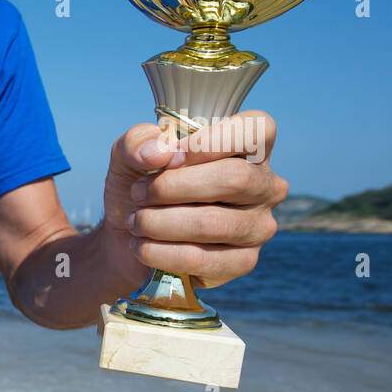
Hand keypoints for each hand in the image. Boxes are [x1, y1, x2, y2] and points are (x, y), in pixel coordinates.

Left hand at [102, 110, 287, 288]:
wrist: (126, 236)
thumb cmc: (140, 186)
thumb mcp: (130, 155)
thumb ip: (138, 141)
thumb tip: (160, 152)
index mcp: (249, 147)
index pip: (256, 129)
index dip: (211, 141)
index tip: (169, 158)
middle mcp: (265, 185)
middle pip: (235, 178)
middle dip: (172, 186)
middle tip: (137, 193)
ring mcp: (259, 226)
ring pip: (214, 222)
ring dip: (159, 222)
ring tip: (134, 221)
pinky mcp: (243, 261)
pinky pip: (202, 259)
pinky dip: (161, 252)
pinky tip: (141, 246)